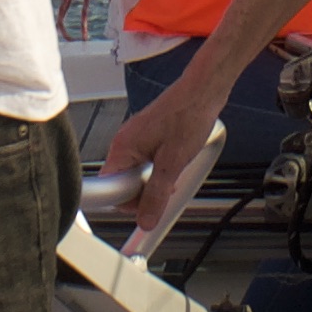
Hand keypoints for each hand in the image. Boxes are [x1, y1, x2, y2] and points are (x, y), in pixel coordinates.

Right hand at [105, 61, 225, 213]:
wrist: (203, 92)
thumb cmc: (188, 116)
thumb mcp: (173, 164)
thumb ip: (157, 195)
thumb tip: (146, 220)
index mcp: (123, 148)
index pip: (109, 189)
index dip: (127, 203)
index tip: (145, 208)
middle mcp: (124, 143)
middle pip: (122, 183)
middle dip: (144, 193)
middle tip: (166, 189)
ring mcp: (135, 140)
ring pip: (135, 175)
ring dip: (153, 182)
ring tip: (174, 173)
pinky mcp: (147, 138)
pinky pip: (145, 164)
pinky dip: (158, 171)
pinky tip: (174, 166)